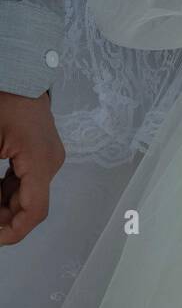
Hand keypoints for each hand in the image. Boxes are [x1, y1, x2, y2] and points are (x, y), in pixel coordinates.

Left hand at [0, 90, 64, 245]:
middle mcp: (50, 162)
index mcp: (40, 162)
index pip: (34, 212)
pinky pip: (28, 181)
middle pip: (30, 206)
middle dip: (3, 218)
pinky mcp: (43, 152)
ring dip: (3, 205)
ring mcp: (49, 157)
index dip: (11, 232)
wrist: (20, 74)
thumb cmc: (4, 102)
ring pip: (28, 195)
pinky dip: (7, 190)